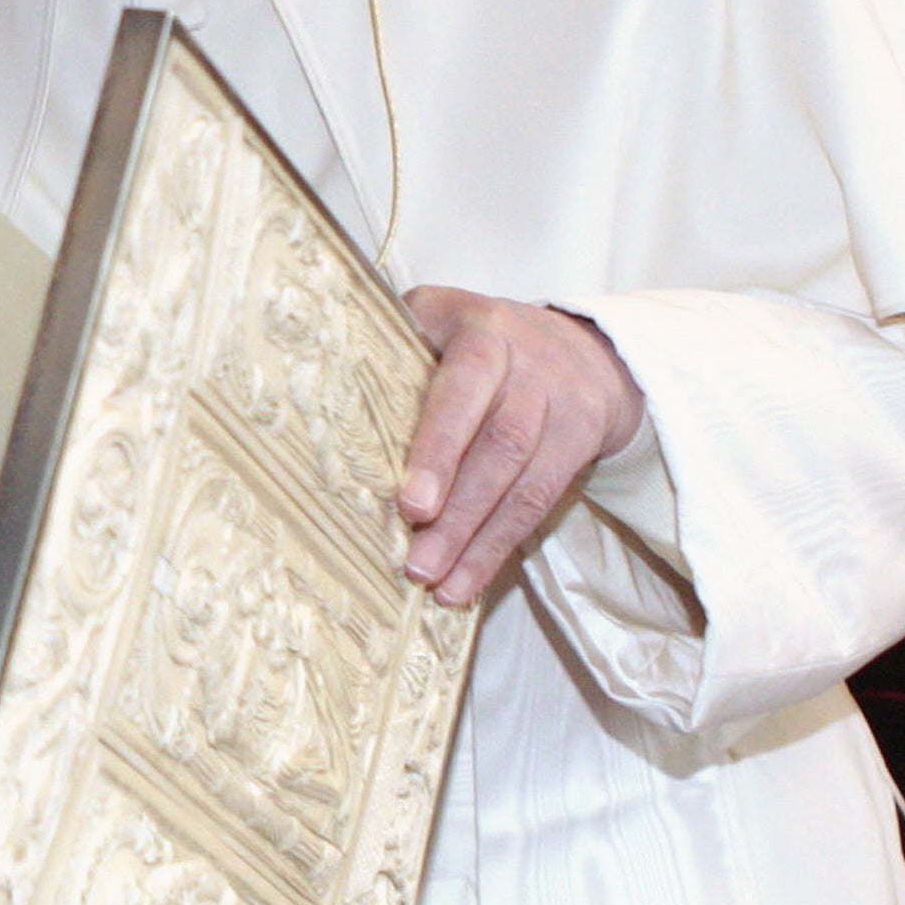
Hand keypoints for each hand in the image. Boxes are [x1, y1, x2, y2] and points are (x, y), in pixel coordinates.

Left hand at [397, 289, 645, 606]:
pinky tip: (465, 584)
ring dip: (476, 542)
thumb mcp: (438, 317)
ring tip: (438, 586)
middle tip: (416, 563)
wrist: (584, 348)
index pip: (464, 388)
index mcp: (482, 333)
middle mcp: (527, 368)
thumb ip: (391, 342)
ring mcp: (558, 409)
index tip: (412, 504)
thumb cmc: (478, 338)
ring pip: (521, 482)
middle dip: (457, 511)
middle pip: (499, 444)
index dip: (440, 447)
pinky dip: (498, 550)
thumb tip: (321, 391)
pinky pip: (539, 504)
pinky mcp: (576, 448)